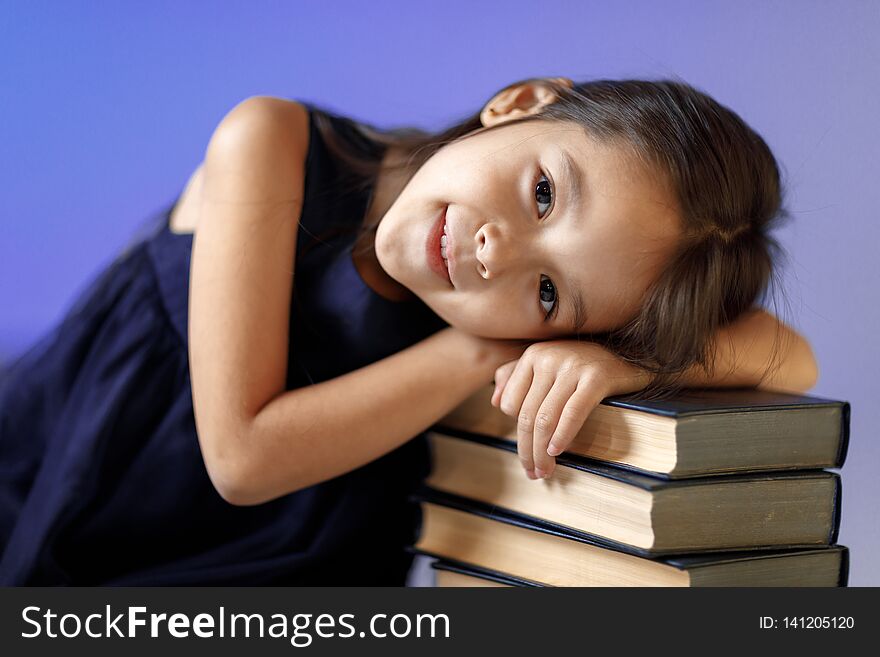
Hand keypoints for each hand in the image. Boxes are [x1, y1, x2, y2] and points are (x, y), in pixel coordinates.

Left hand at [490, 340, 652, 479]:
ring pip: (546, 419)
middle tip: (533, 474)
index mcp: (532, 355)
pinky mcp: (596, 378)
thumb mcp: (548, 363)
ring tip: (546, 471)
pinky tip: (559, 452)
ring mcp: (572, 366)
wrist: (631, 356)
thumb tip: (494, 402)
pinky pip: (572, 413)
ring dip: (542, 452)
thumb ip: (516, 376)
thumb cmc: (585, 364)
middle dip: (527, 451)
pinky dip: (562, 436)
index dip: (517, 433)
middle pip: (527, 415)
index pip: (509, 404)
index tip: (526, 455)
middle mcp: (548, 357)